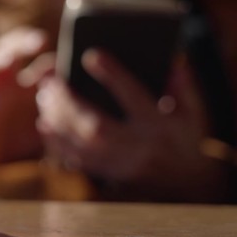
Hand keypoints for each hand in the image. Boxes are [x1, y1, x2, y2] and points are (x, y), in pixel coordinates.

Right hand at [0, 27, 54, 162]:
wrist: (15, 166)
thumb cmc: (37, 136)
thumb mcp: (53, 114)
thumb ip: (60, 96)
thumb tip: (73, 77)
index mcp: (24, 78)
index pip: (21, 47)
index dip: (29, 41)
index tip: (43, 41)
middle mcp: (4, 82)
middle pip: (3, 52)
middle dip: (16, 44)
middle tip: (36, 41)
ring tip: (10, 59)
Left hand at [36, 49, 225, 200]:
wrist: (190, 181)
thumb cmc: (186, 135)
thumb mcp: (193, 109)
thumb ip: (181, 84)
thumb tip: (170, 57)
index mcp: (159, 125)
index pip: (134, 96)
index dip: (112, 76)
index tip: (90, 55)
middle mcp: (139, 147)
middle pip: (96, 126)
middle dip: (68, 104)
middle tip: (50, 82)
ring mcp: (123, 165)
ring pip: (82, 145)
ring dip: (57, 121)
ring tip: (43, 98)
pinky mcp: (111, 175)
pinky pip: (78, 161)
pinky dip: (58, 144)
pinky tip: (44, 125)